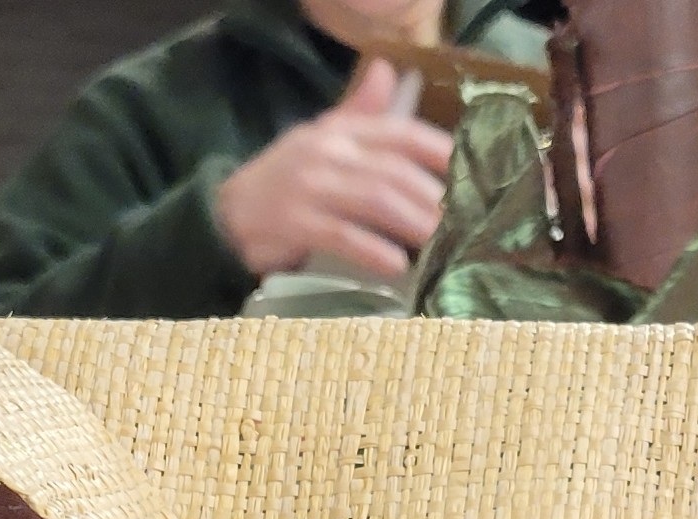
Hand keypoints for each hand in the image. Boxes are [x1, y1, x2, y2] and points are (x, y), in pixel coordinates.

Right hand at [215, 59, 453, 281]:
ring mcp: (310, 188)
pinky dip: (372, 252)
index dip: (440, 152)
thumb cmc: (284, 182)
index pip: (400, 133)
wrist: (224, 215)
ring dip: (412, 224)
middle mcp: (328, 153)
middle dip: (433, 199)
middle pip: (394, 172)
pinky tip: (396, 266)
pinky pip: (341, 237)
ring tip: (438, 246)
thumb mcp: (321, 139)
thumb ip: (360, 114)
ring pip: (374, 201)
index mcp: (340, 131)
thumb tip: (391, 72)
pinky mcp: (293, 225)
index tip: (473, 173)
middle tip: (463, 226)